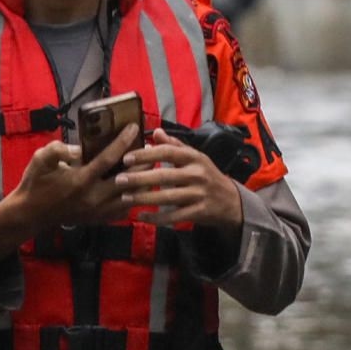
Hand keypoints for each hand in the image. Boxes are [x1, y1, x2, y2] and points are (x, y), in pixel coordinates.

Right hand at [0, 126, 134, 259]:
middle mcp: (93, 198)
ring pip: (132, 197)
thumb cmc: (36, 184)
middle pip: (128, 179)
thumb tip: (79, 147)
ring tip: (147, 166)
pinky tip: (136, 186)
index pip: (108, 159)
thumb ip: (59, 149)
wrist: (31, 214)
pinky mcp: (99, 219)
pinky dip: (134, 198)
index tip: (134, 128)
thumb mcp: (40, 159)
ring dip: (142, 181)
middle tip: (148, 148)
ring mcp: (98, 211)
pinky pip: (125, 210)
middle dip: (141, 162)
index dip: (123, 142)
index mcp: (80, 181)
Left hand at [119, 129, 246, 231]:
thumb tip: (155, 131)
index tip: (127, 158)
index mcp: (194, 158)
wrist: (231, 201)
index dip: (147, 155)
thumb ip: (174, 145)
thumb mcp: (195, 157)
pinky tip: (141, 216)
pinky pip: (174, 216)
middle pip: (164, 176)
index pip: (168, 152)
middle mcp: (198, 174)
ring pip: (167, 197)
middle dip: (140, 178)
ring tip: (125, 199)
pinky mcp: (199, 212)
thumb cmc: (207, 176)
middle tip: (119, 180)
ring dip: (144, 199)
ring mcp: (199, 194)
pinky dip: (156, 218)